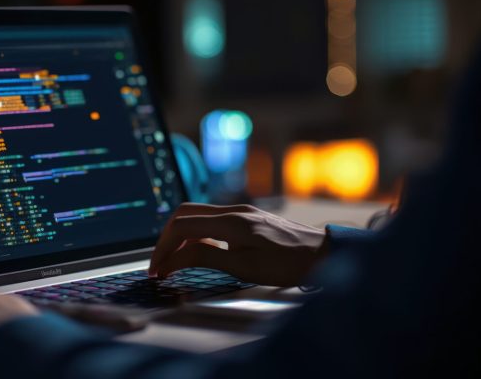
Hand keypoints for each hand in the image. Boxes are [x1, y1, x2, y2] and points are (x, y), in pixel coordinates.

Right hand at [148, 203, 327, 286]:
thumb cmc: (288, 264)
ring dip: (180, 237)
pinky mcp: (246, 217)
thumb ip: (206, 258)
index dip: (163, 249)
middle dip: (166, 240)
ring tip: (174, 263)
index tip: (156, 270)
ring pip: (196, 215)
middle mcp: (233, 210)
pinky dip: (196, 235)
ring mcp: (240, 211)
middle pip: (183, 215)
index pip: (182, 227)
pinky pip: (211, 220)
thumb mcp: (243, 267)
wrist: (324, 254)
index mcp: (231, 221)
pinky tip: (197, 252)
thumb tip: (174, 259)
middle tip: (159, 265)